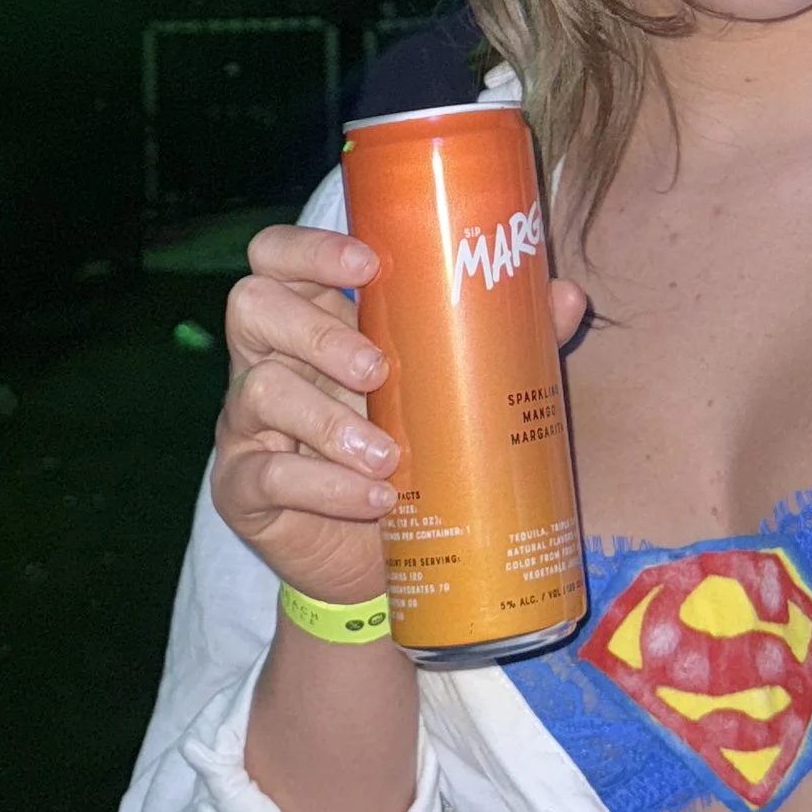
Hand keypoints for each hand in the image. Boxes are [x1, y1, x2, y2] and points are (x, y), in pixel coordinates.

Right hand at [212, 224, 588, 606]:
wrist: (378, 564)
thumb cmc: (413, 455)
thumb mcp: (454, 395)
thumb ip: (502, 343)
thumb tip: (568, 295)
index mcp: (312, 318)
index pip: (276, 255)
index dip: (309, 247)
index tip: (370, 263)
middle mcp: (268, 359)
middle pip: (253, 305)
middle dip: (318, 332)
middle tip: (379, 370)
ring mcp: (246, 423)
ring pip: (262, 390)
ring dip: (329, 419)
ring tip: (389, 454)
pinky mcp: (243, 488)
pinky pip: (265, 473)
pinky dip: (325, 484)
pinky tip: (375, 497)